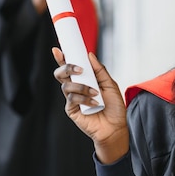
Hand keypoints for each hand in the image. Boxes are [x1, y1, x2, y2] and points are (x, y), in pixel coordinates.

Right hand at [52, 47, 128, 163]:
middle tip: (79, 69)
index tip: (58, 48)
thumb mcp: (110, 84)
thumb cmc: (114, 106)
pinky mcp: (72, 110)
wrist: (116, 127)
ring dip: (81, 87)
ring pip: (66, 86)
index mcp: (84, 80)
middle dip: (66, 68)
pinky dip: (84, 98)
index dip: (62, 57)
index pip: (70, 67)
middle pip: (60, 74)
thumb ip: (100, 70)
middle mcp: (75, 88)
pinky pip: (72, 99)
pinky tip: (95, 103)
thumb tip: (89, 55)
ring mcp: (72, 99)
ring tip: (95, 93)